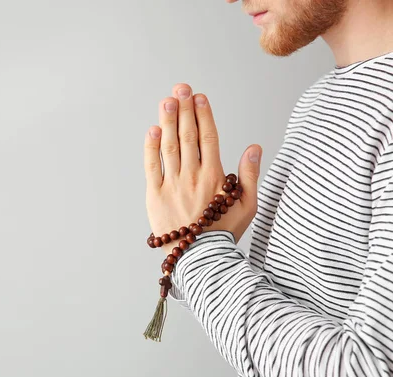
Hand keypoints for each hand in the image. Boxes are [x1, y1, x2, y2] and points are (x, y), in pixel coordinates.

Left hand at [143, 83, 262, 255]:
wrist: (200, 258)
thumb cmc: (225, 233)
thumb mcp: (247, 205)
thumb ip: (250, 175)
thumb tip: (254, 147)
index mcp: (215, 177)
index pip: (209, 138)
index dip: (203, 115)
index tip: (198, 97)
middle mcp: (193, 176)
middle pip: (188, 136)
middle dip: (184, 109)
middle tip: (180, 88)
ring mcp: (172, 184)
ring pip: (170, 146)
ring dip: (168, 121)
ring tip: (167, 100)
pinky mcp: (155, 195)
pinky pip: (152, 166)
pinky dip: (151, 147)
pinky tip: (153, 129)